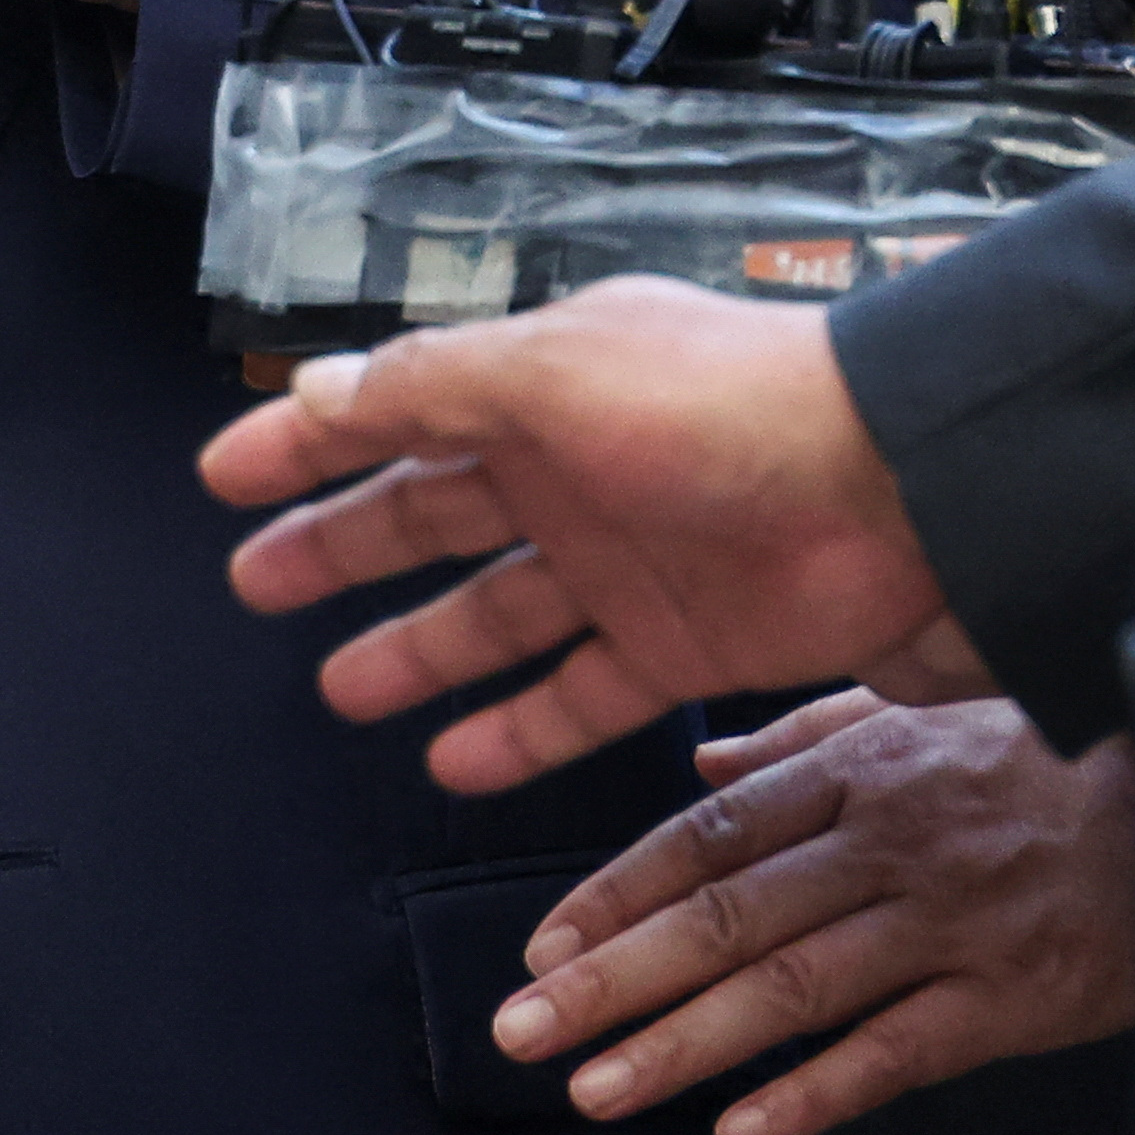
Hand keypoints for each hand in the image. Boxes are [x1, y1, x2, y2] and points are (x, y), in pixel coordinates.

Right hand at [199, 276, 984, 792]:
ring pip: (496, 613)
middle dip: (342, 546)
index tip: (222, 477)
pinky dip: (517, 729)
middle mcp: (579, 466)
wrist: (912, 495)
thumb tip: (317, 390)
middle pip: (432, 513)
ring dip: (419, 650)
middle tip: (255, 584)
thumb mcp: (558, 374)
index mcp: (544, 382)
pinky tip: (456, 761)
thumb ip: (432, 388)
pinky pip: (579, 694)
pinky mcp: (685, 643)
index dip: (307, 441)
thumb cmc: (735, 408)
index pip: (397, 408)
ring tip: (339, 691)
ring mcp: (630, 559)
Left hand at [497, 692, 1134, 1134]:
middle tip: (524, 1026)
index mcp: (855, 771)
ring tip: (597, 1085)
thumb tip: (699, 765)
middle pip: (725, 915)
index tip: (541, 946)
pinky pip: (896, 1052)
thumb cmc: (1044, 754)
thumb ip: (799, 738)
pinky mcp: (1010, 997)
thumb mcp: (915, 713)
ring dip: (683, 1043)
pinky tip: (741, 1128)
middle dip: (612, 977)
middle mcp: (886, 842)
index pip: (705, 835)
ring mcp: (947, 923)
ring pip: (792, 987)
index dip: (615, 893)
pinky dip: (814, 1091)